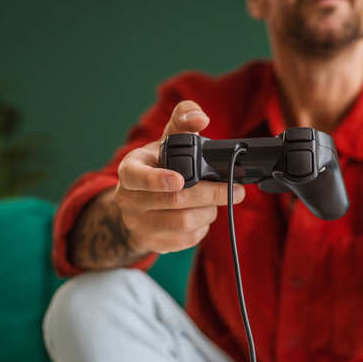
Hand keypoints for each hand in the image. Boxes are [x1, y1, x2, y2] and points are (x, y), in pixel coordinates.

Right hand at [114, 100, 245, 253]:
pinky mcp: (150, 243)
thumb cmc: (161, 164)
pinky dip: (202, 228)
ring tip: (214, 202)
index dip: (157, 179)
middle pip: (174, 201)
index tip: (180, 180)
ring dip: (209, 212)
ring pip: (183, 223)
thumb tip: (200, 118)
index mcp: (130, 168)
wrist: (140, 201)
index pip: (136, 175)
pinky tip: (203, 217)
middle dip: (211, 195)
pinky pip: (185, 240)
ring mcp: (137, 224)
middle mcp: (127, 198)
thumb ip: (183, 120)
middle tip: (234, 191)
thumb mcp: (168, 139)